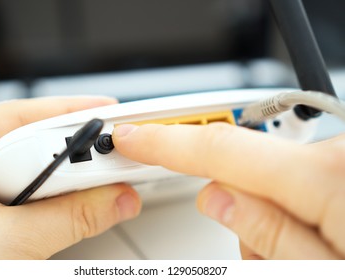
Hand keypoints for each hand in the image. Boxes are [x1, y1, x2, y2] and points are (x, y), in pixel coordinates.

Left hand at [0, 96, 140, 258]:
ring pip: (31, 168)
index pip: (16, 117)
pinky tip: (69, 204)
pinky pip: (29, 191)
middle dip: (72, 153)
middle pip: (28, 140)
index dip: (66, 114)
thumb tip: (117, 199)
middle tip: (110, 162)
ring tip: (92, 190)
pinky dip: (55, 199)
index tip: (107, 119)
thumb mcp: (9, 244)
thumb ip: (71, 217)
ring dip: (66, 182)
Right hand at [113, 123, 344, 258]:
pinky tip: (313, 239)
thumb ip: (267, 234)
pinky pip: (296, 179)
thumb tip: (218, 199)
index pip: (220, 147)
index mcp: (330, 178)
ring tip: (298, 255)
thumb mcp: (318, 272)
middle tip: (264, 254)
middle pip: (246, 168)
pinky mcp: (341, 164)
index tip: (134, 136)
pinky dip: (290, 208)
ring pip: (271, 179)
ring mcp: (341, 157)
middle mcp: (337, 155)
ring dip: (268, 216)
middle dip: (235, 205)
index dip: (167, 140)